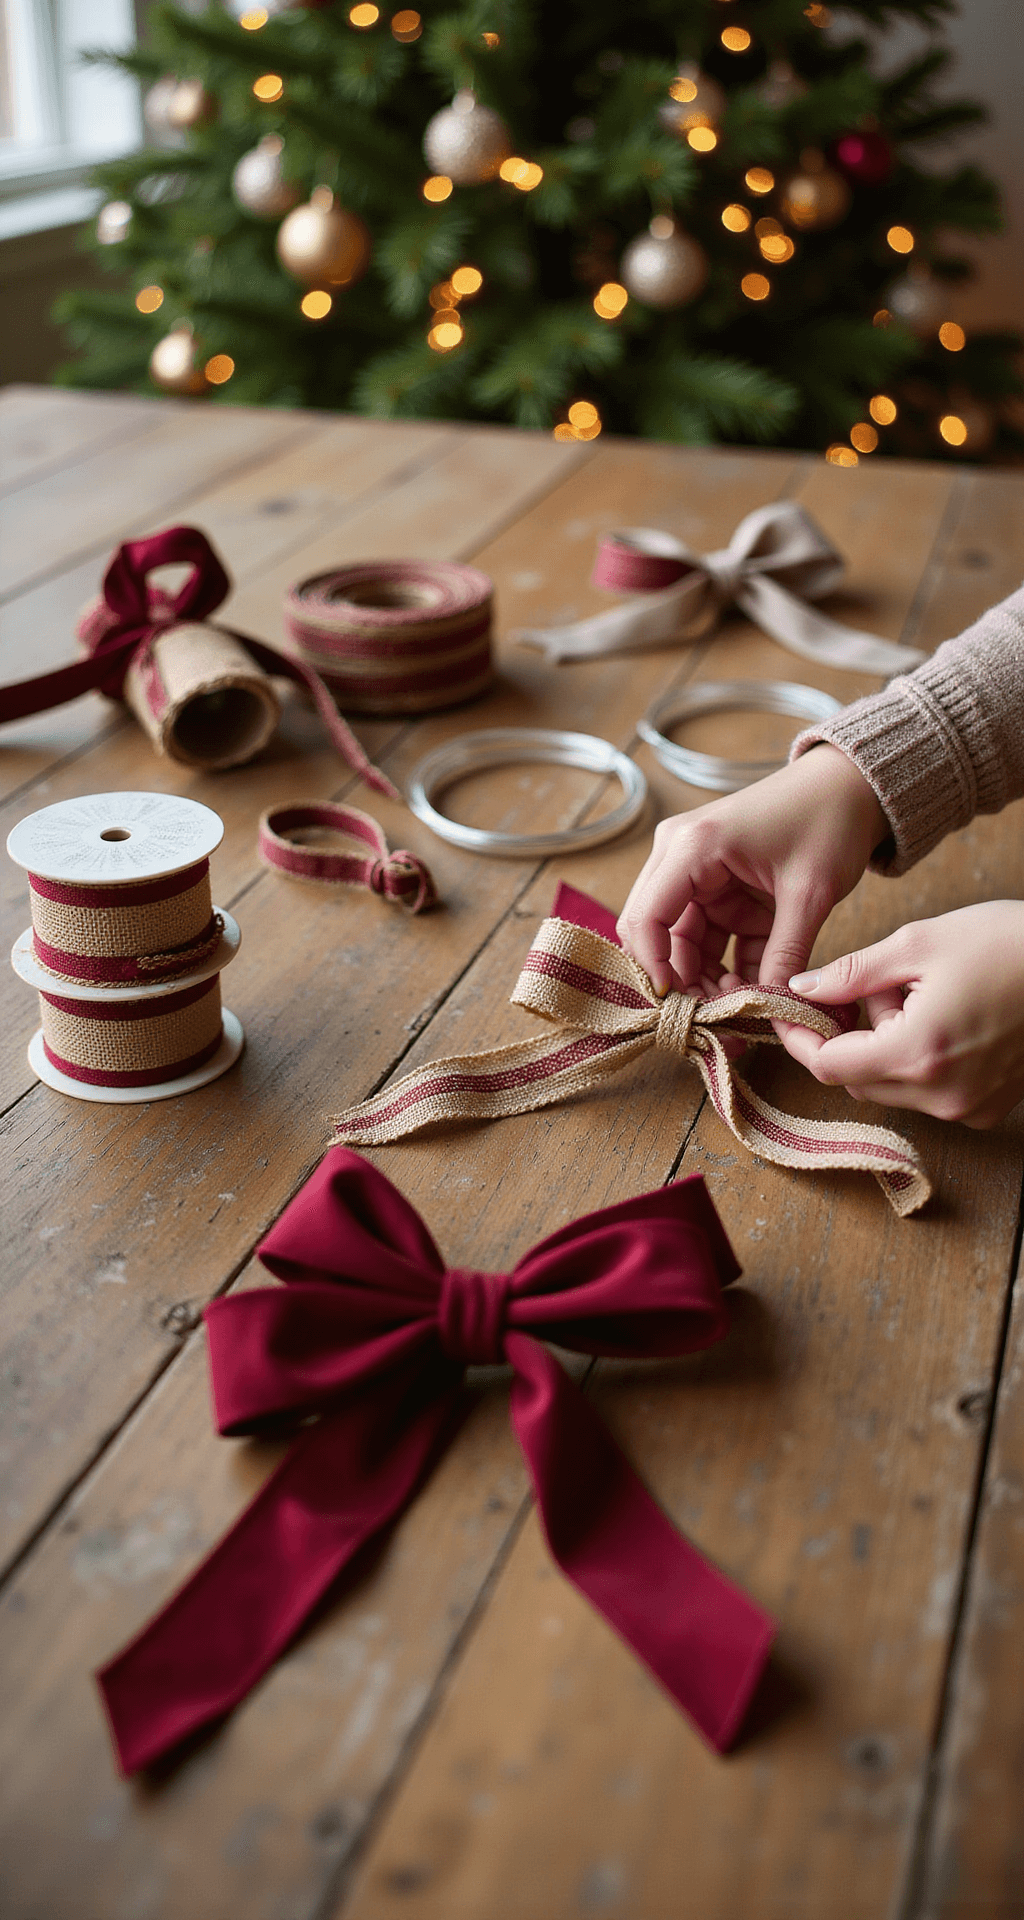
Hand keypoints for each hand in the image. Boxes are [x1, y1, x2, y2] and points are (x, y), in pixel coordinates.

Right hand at [617, 746, 887, 995]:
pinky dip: (730, 965)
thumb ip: (785, 953)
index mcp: (693, 847)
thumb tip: (770, 1010)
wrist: (852, 787)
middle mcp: (681, 856)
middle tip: (716, 1025)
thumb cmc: (829, 820)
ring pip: (683, 942)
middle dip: (683, 981)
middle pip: (656, 933)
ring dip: (707, 979)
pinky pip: (712, 937)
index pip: (647, 918)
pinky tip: (756, 990)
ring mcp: (696, 872)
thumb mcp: (811, 892)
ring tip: (741, 1014)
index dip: (655, 969)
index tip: (683, 1012)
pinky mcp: (717, 886)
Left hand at [785, 901, 1023, 1126]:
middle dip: (849, 1035)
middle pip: (857, 1080)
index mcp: (920, 1052)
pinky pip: (927, 1093)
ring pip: (891, 1086)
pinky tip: (944, 1018)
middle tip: (871, 986)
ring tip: (919, 995)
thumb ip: (853, 973)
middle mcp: (943, 1095)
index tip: (788, 1009)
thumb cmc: (1009, 944)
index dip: (800, 1037)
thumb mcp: (919, 944)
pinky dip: (917, 1060)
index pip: (830, 1065)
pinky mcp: (987, 1110)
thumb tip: (802, 989)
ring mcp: (969, 1108)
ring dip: (885, 1045)